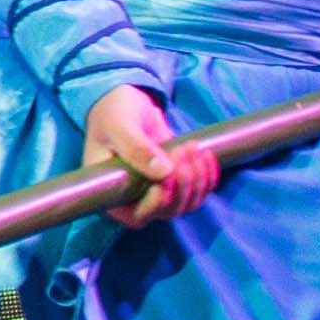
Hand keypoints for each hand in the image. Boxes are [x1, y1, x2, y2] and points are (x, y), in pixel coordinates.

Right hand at [77, 84, 225, 226]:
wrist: (126, 103)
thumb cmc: (112, 114)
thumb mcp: (118, 126)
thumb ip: (136, 148)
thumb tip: (164, 172)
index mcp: (112, 193)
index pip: (138, 216)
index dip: (158, 201)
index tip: (168, 173)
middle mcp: (134, 200)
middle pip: (169, 210)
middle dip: (182, 182)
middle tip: (182, 149)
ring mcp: (156, 192)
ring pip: (187, 203)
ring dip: (197, 178)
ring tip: (192, 147)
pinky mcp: (175, 182)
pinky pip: (199, 191)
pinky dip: (207, 176)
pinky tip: (204, 153)